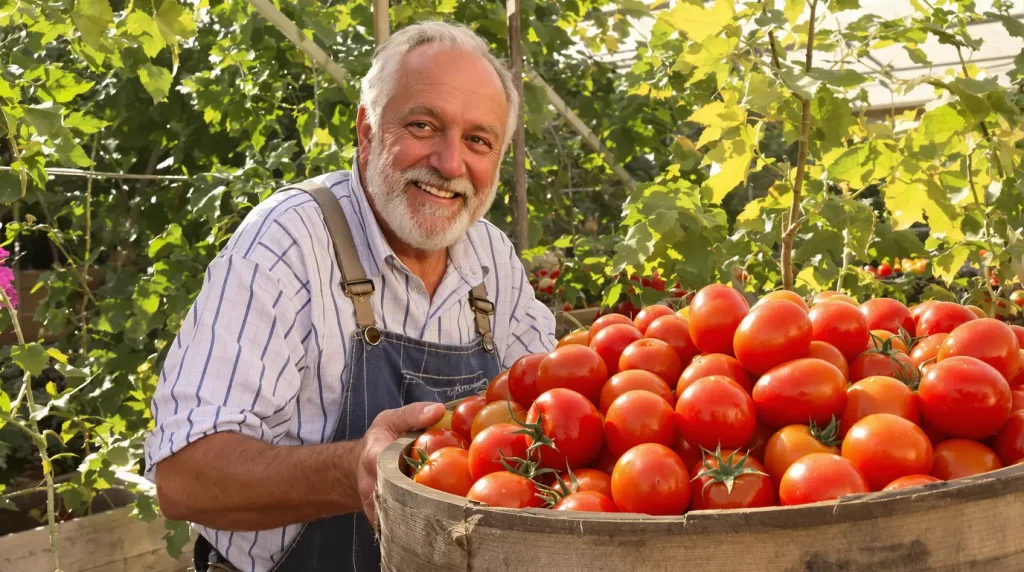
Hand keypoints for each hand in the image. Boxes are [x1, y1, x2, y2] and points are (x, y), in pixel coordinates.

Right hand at [356, 402, 445, 524]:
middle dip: (429, 499)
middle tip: (457, 498)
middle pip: (401, 498)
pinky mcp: (381, 521)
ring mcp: (375, 507)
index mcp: (374, 458)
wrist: (359, 466)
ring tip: (453, 511)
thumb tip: (438, 410)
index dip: (419, 473)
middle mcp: (372, 486)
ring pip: (402, 516)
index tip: (444, 473)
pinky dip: (421, 523)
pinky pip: (402, 526)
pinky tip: (443, 520)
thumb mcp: (391, 419)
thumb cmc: (379, 439)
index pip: (394, 467)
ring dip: (427, 514)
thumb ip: (413, 414)